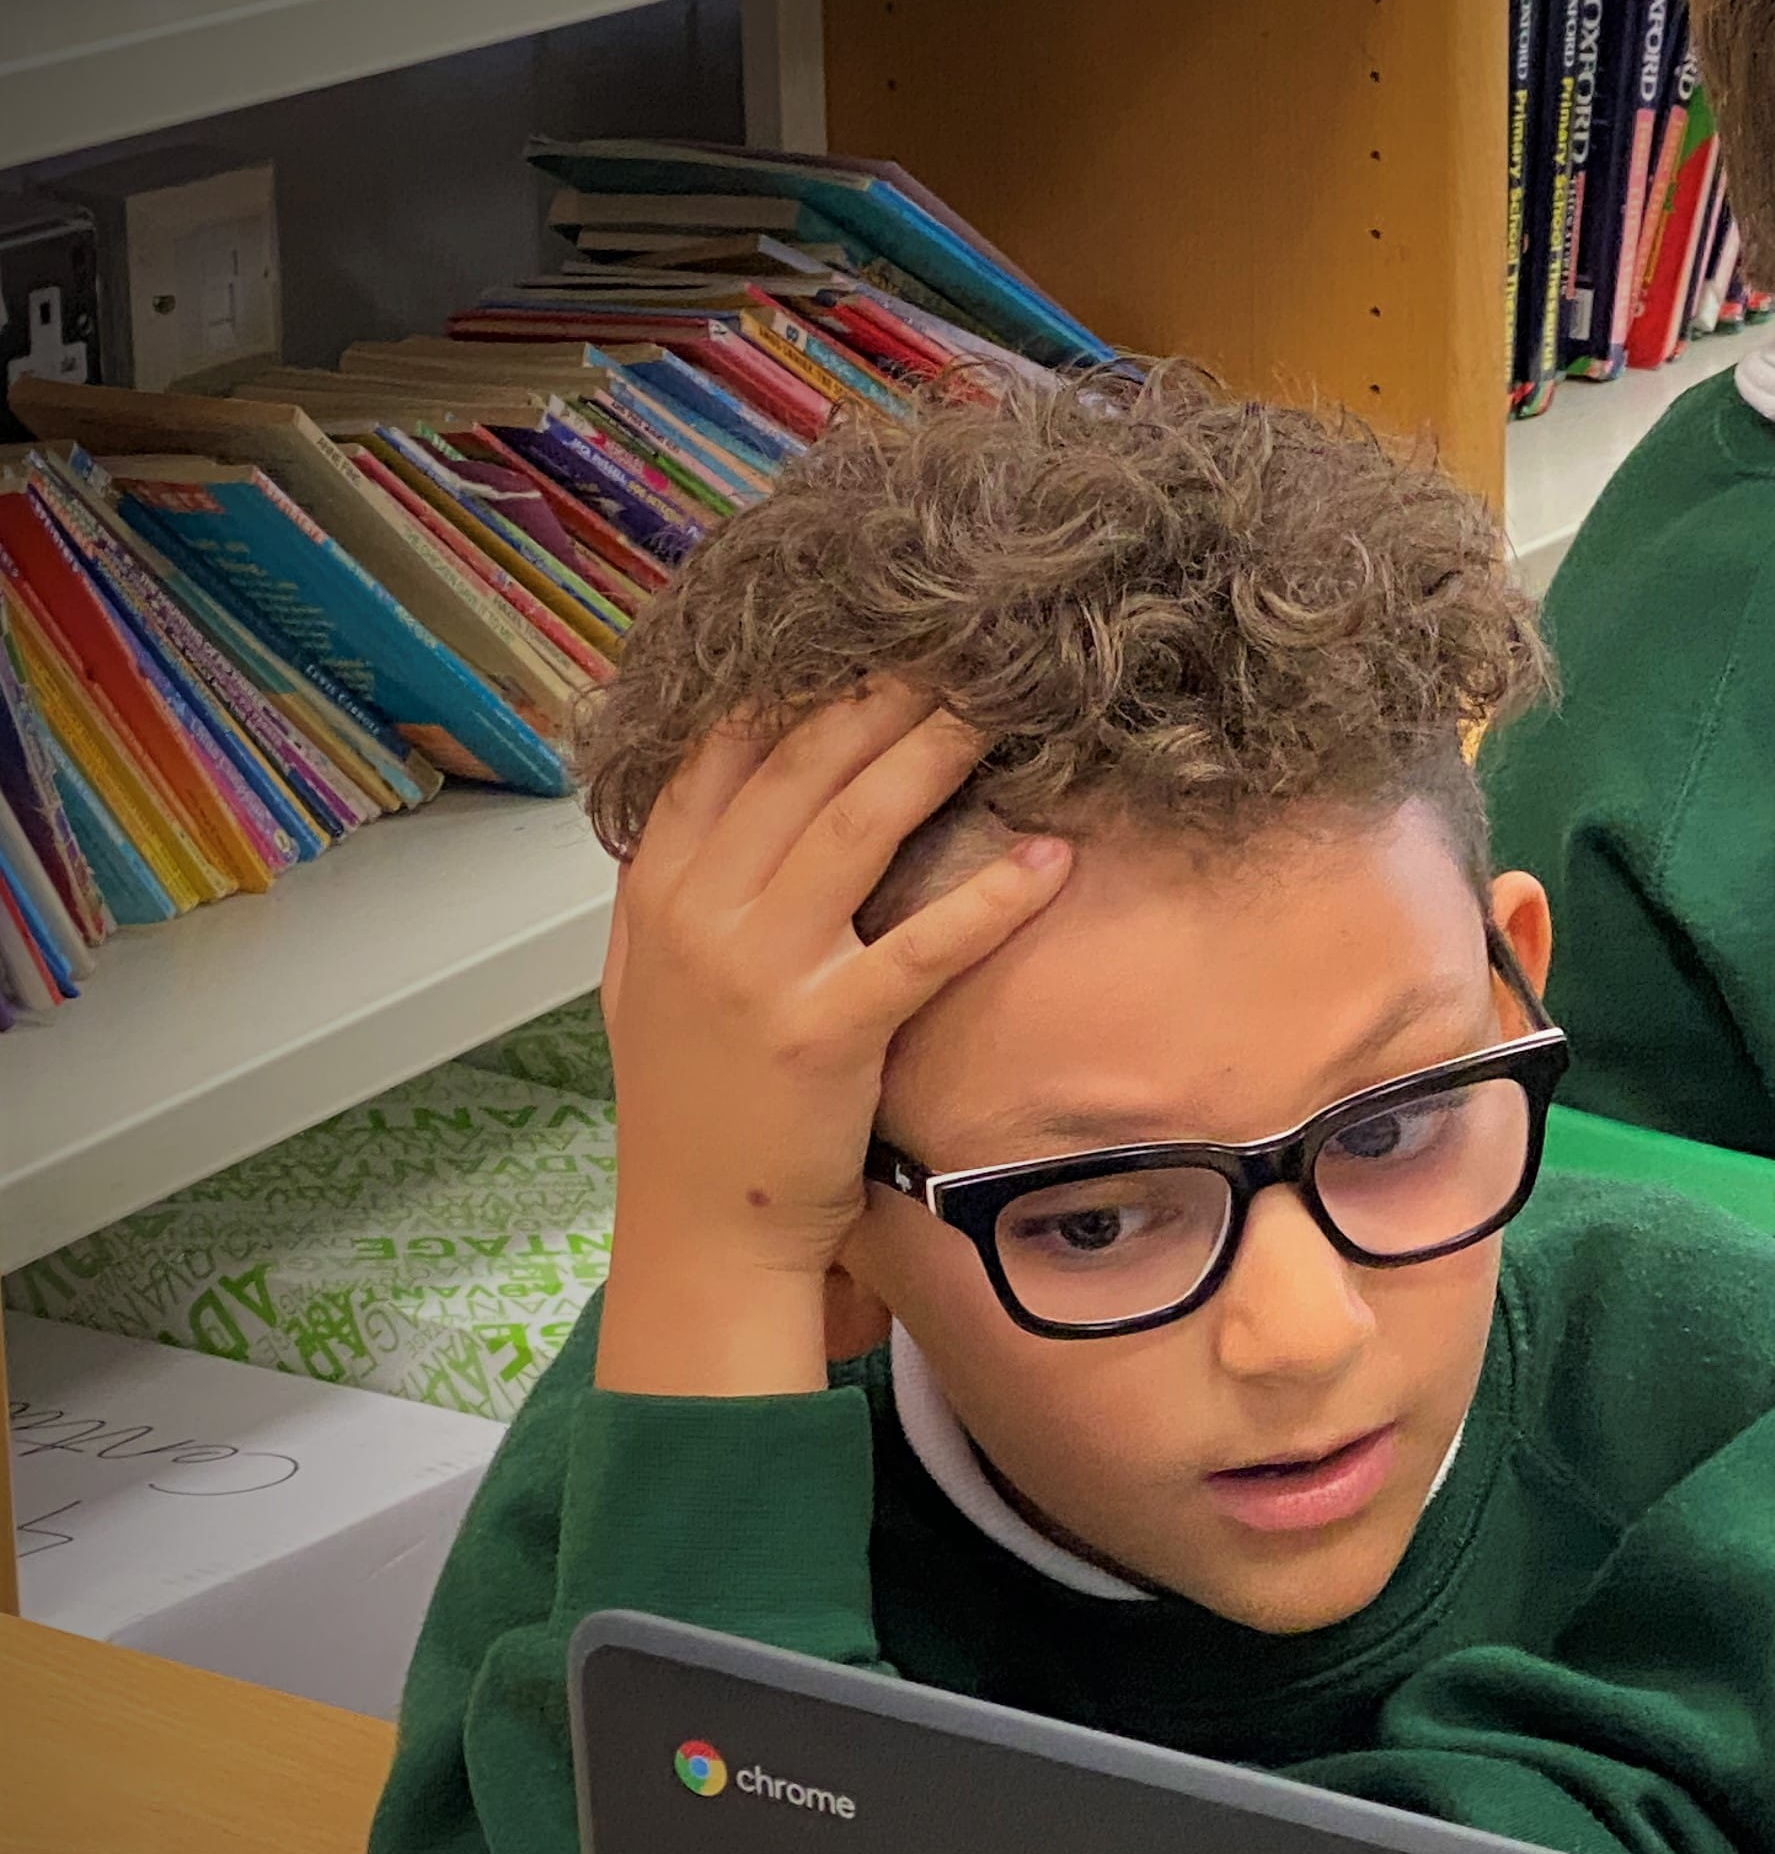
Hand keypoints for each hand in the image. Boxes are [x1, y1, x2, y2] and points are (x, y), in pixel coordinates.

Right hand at [593, 683, 1071, 1398]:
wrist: (700, 1223)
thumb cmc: (690, 1102)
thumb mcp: (646, 975)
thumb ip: (675, 881)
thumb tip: (709, 791)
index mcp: (659, 889)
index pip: (722, 751)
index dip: (797, 682)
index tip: (864, 629)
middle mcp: (700, 913)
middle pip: (798, 768)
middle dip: (879, 695)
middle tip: (960, 643)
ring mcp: (759, 971)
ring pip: (852, 831)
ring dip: (930, 758)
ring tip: (1000, 709)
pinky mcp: (825, 1034)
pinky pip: (921, 947)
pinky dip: (988, 898)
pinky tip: (1049, 858)